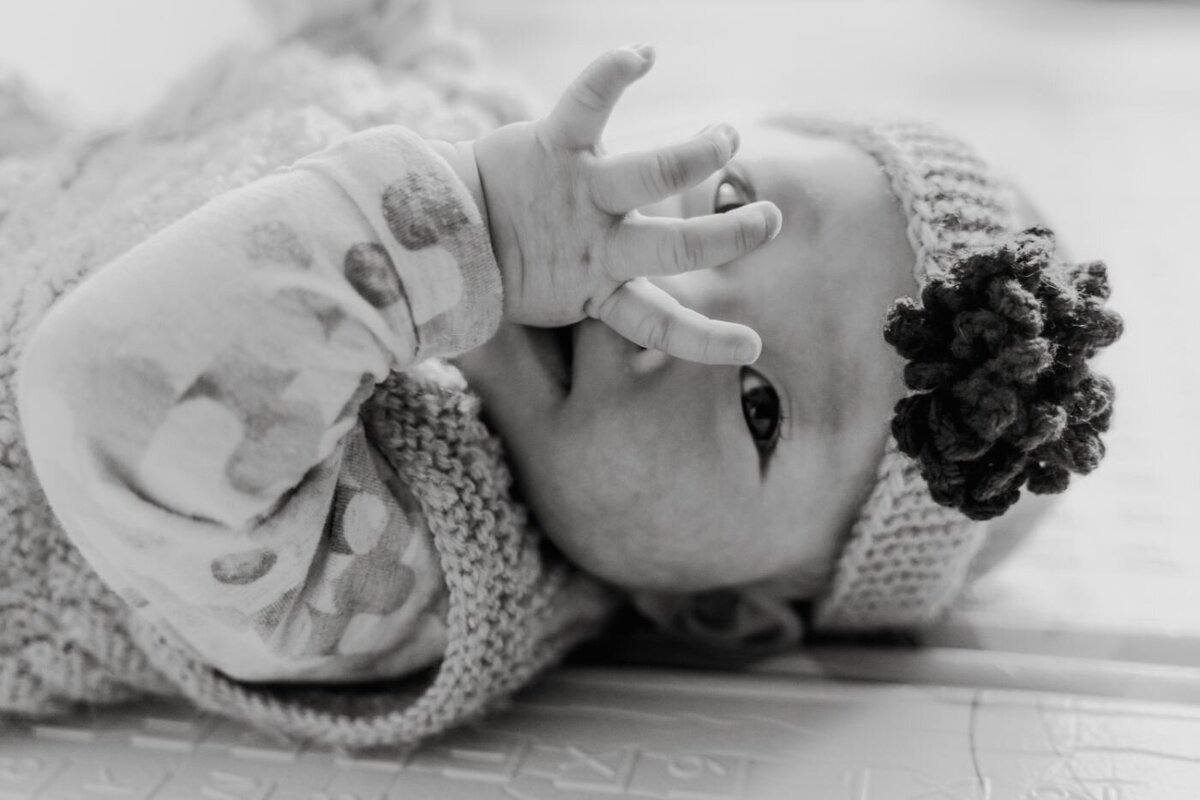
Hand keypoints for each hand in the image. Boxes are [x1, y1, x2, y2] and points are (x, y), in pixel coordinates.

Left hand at [471, 44, 781, 364]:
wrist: (450, 227)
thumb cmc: (512, 257)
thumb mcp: (555, 291)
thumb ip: (600, 295)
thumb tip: (649, 318)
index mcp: (598, 286)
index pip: (659, 322)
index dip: (705, 340)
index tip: (752, 346)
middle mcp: (597, 243)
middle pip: (672, 245)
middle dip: (726, 236)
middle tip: (768, 220)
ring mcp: (578, 194)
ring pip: (647, 177)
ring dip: (693, 156)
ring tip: (726, 139)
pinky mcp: (552, 146)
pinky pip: (587, 103)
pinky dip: (614, 73)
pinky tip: (644, 53)